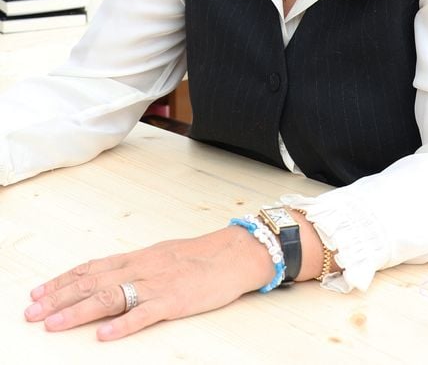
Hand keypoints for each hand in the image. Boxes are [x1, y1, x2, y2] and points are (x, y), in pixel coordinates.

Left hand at [24, 227, 272, 340]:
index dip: (63, 280)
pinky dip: (123, 325)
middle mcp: (143, 267)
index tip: (39, 291)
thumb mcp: (163, 255)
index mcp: (139, 256)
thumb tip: (108, 277)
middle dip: (59, 297)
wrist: (236, 253)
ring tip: (54, 323)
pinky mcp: (176, 301)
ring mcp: (158, 283)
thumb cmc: (201, 256)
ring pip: (112, 295)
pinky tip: (105, 335)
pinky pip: (146, 313)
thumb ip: (136, 267)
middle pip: (93, 281)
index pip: (92, 267)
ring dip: (79, 311)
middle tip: (32, 311)